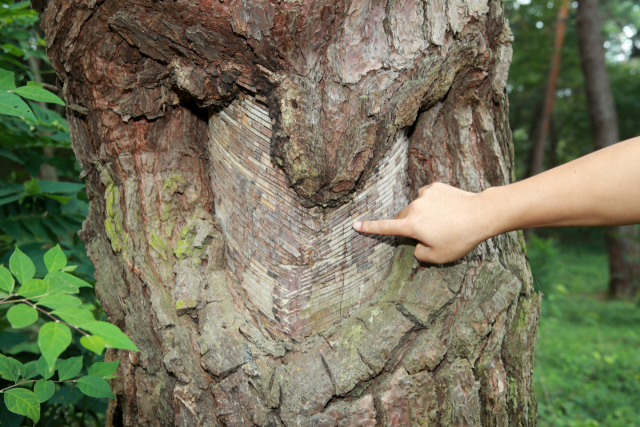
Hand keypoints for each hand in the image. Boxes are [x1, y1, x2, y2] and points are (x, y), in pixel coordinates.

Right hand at [353, 183, 489, 262]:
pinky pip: (428, 197)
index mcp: (412, 226)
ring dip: (424, 215)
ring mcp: (424, 195)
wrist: (482, 214)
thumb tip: (416, 244)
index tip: (355, 225)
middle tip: (429, 236)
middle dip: (409, 226)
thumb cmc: (460, 238)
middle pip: (403, 218)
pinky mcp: (435, 186)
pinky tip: (448, 210)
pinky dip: (433, 204)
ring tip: (445, 222)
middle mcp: (414, 208)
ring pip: (417, 207)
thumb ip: (420, 253)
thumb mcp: (439, 257)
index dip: (369, 228)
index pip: (385, 228)